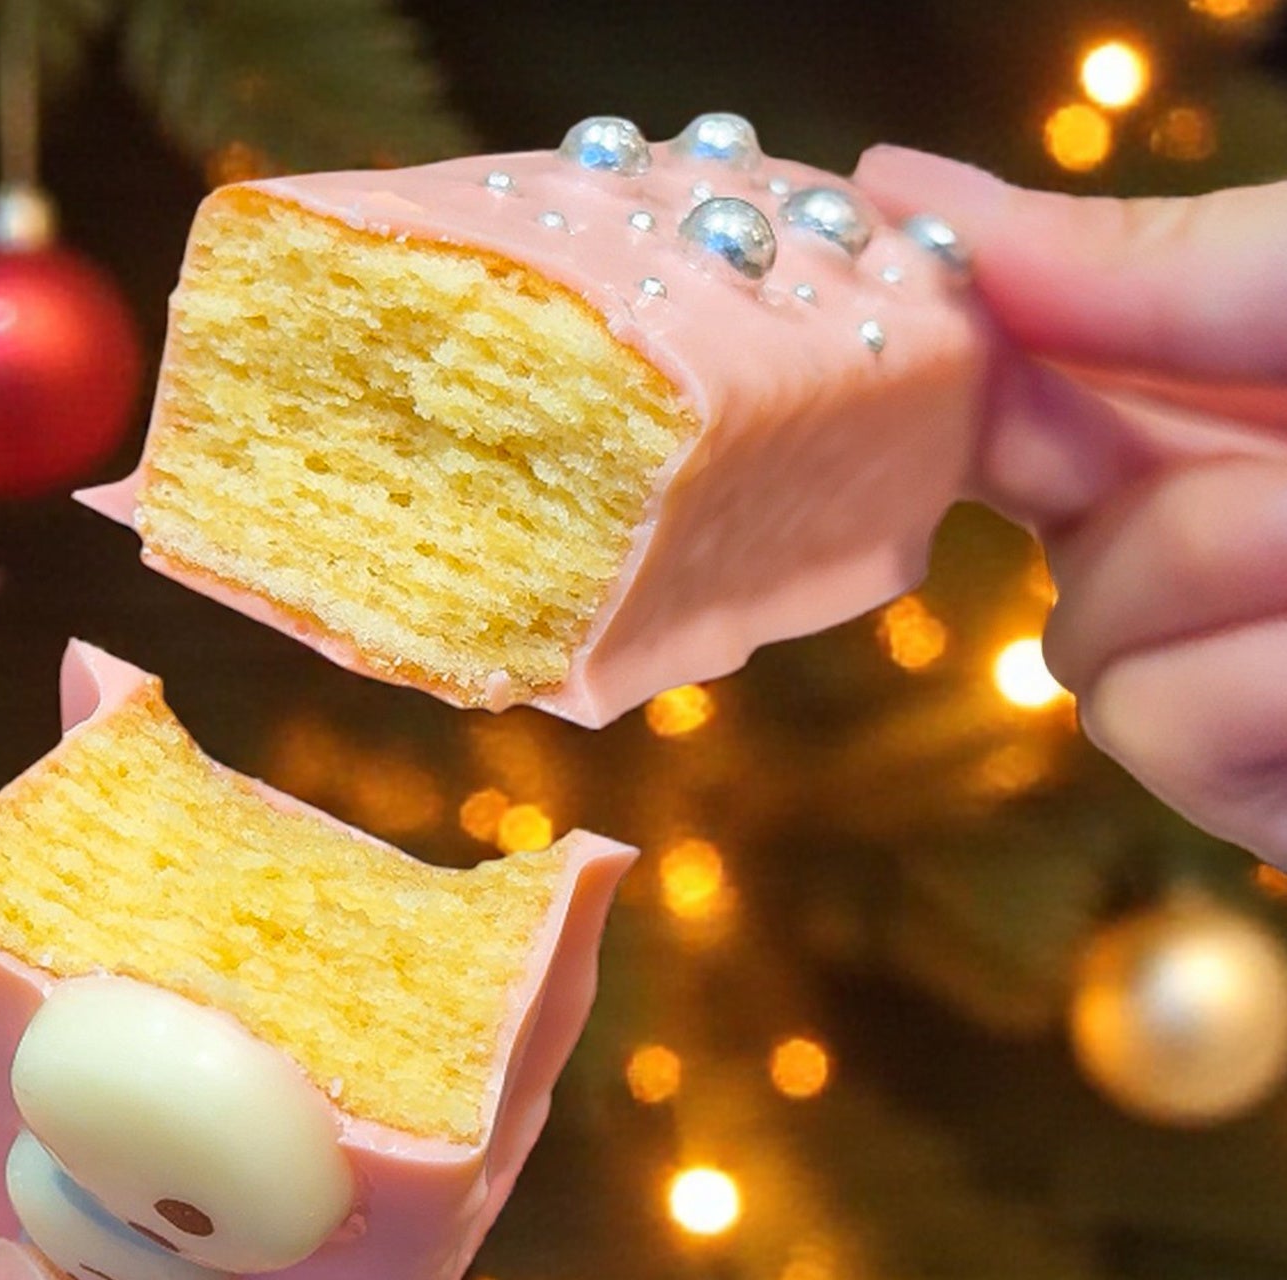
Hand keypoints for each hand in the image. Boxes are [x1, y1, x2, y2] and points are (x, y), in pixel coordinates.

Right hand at [856, 148, 1286, 864]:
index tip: (838, 303)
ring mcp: (1217, 676)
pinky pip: (1154, 727)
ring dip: (1239, 578)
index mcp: (1212, 404)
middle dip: (1157, 487)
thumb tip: (899, 194)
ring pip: (1086, 645)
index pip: (999, 384)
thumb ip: (1146, 262)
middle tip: (1286, 468)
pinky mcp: (1248, 795)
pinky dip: (1264, 690)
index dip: (922, 354)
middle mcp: (1197, 536)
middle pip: (1017, 517)